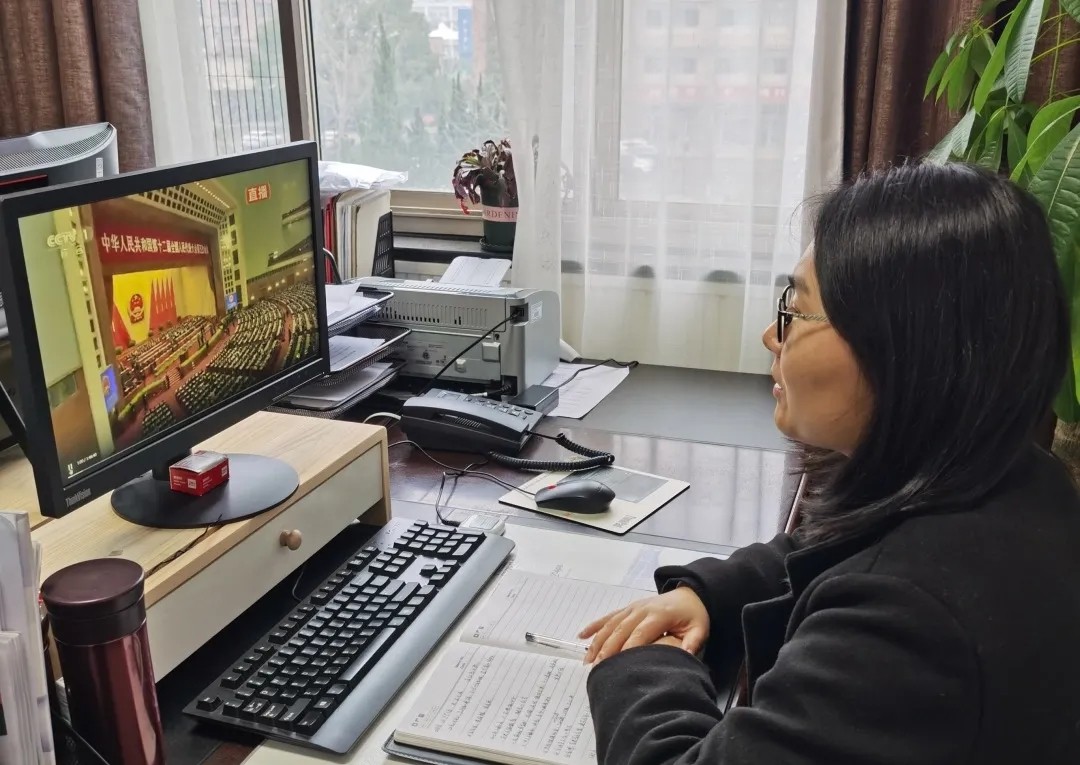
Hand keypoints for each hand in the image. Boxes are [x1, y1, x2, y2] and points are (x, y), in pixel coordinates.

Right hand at [578, 586, 708, 663]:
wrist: (690, 594)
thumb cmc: (694, 616)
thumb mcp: (700, 629)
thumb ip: (692, 642)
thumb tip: (684, 656)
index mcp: (658, 615)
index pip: (640, 634)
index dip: (628, 649)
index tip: (618, 667)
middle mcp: (641, 610)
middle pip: (620, 630)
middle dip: (607, 649)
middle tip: (597, 669)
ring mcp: (632, 608)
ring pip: (610, 625)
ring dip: (597, 641)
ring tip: (588, 659)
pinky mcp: (628, 608)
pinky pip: (608, 617)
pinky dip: (594, 626)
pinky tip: (582, 636)